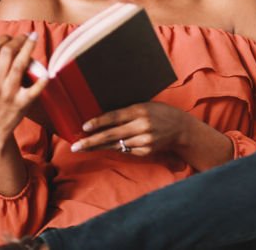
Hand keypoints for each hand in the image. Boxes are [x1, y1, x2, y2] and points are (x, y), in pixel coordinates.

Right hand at [0, 34, 47, 148]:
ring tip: (33, 38)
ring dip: (28, 49)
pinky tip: (45, 71)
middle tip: (23, 36)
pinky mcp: (22, 102)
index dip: (0, 40)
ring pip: (19, 65)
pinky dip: (40, 81)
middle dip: (16, 41)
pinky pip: (34, 90)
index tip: (7, 37)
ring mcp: (9, 93)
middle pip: (6, 54)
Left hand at [71, 102, 191, 156]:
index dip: (98, 122)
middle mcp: (142, 126)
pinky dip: (115, 148)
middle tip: (75, 146)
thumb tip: (103, 117)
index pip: (114, 117)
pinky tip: (104, 147)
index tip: (83, 126)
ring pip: (116, 145)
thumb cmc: (159, 112)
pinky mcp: (146, 151)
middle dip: (91, 141)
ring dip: (98, 146)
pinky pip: (125, 150)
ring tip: (83, 147)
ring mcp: (144, 140)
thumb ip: (126, 111)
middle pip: (112, 135)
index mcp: (140, 110)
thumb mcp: (144, 105)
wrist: (180, 128)